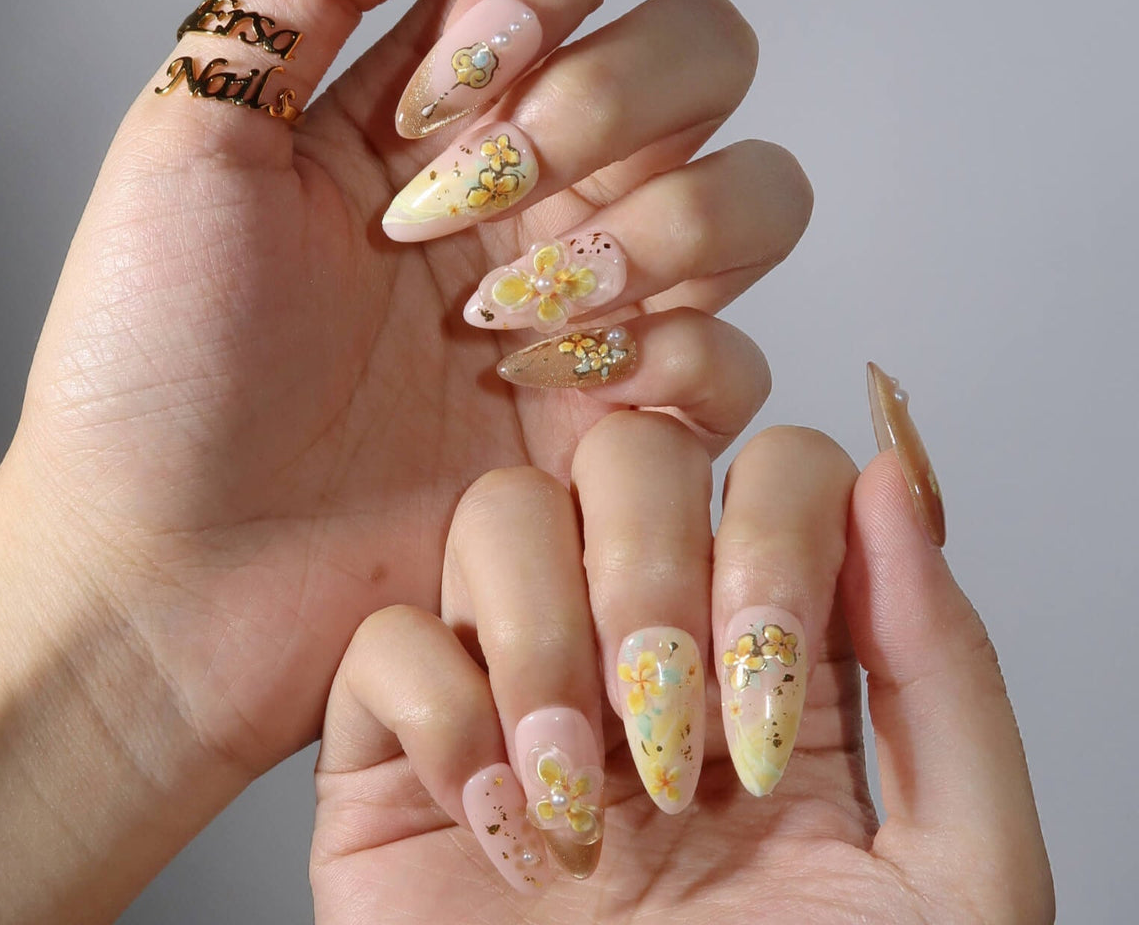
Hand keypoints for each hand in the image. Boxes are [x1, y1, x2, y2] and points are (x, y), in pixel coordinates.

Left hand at [0, 0, 807, 772]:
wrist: (170, 572)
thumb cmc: (153, 367)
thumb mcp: (196, 132)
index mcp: (440, 96)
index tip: (437, 91)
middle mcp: (540, 182)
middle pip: (708, 47)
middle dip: (608, 109)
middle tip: (467, 205)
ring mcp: (595, 302)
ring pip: (761, 191)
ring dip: (654, 234)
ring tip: (502, 318)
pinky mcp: (627, 424)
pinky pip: (738, 358)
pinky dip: (658, 363)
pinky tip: (535, 397)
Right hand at [310, 394, 1052, 921]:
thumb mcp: (947, 876)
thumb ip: (943, 675)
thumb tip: (894, 481)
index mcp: (771, 657)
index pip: (773, 470)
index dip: (776, 531)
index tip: (769, 672)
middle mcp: (641, 644)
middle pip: (624, 456)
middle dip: (647, 566)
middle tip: (668, 724)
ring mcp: (516, 685)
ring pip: (498, 514)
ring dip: (539, 640)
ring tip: (577, 788)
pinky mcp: (399, 753)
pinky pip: (384, 640)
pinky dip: (439, 717)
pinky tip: (503, 826)